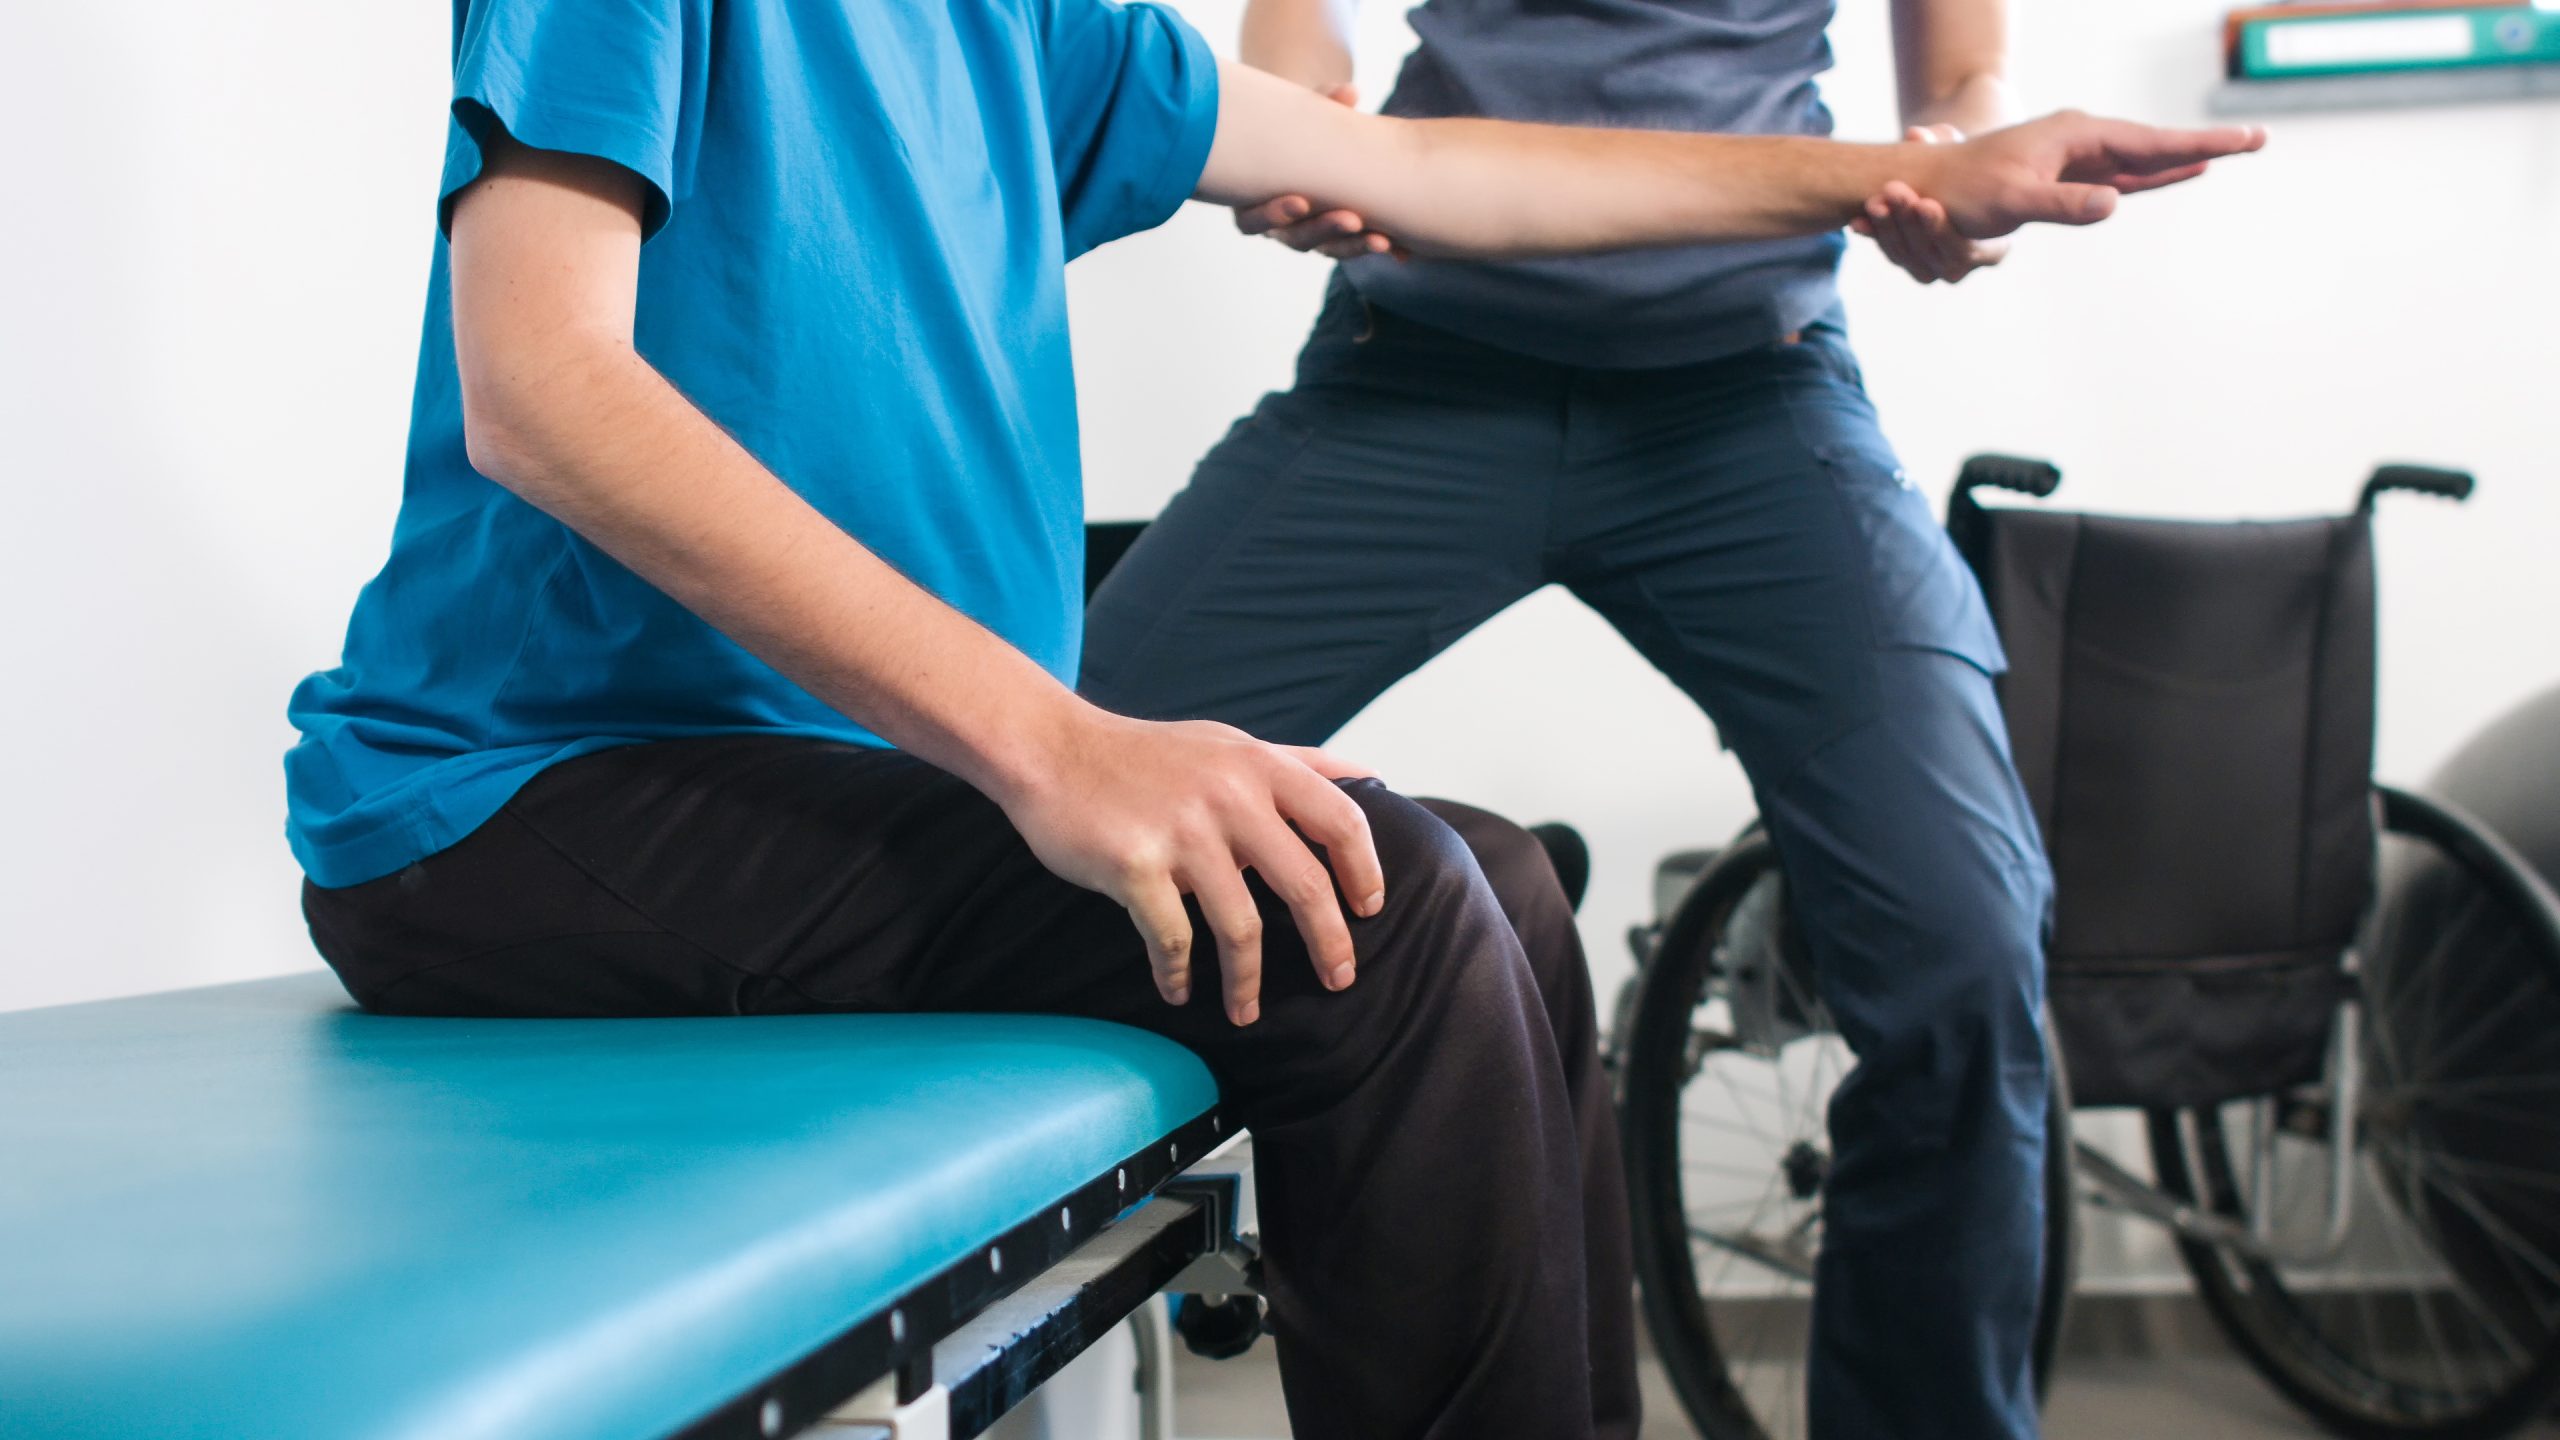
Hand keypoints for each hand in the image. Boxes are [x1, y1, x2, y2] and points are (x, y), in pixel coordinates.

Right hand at [999, 708, 1386, 1026]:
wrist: (1052, 749)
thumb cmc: (1148, 755)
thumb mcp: (1230, 743)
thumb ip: (1299, 761)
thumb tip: (1371, 776)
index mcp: (1259, 766)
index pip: (1341, 820)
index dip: (1365, 870)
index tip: (1370, 911)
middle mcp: (1229, 795)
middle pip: (1306, 885)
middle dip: (1330, 944)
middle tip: (1339, 980)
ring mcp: (1182, 832)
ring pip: (1241, 927)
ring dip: (1248, 981)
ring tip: (1246, 1011)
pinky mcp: (1134, 865)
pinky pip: (1171, 939)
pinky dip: (1177, 974)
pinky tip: (1178, 990)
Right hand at [1230, 84, 1406, 259]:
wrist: (1307, 139)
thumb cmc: (1293, 125)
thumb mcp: (1302, 113)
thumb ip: (1322, 103)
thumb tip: (1350, 92)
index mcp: (1252, 201)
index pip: (1252, 222)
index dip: (1274, 216)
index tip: (1301, 202)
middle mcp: (1279, 226)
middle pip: (1296, 240)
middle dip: (1324, 230)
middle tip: (1352, 220)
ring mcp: (1309, 234)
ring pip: (1328, 249)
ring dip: (1354, 246)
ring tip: (1382, 240)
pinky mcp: (1338, 237)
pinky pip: (1356, 247)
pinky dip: (1378, 248)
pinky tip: (1401, 252)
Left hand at [1852, 126, 2011, 284]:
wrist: (1953, 183)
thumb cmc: (1971, 168)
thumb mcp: (1963, 154)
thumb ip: (1944, 143)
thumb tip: (1915, 133)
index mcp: (1994, 250)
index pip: (1965, 248)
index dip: (1941, 227)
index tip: (1925, 203)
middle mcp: (1962, 267)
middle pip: (1931, 254)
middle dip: (1909, 223)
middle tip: (1894, 191)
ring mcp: (1933, 270)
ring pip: (1906, 257)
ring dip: (1888, 229)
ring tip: (1874, 201)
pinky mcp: (1908, 263)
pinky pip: (1890, 252)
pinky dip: (1874, 235)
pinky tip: (1857, 222)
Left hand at [1917, 110, 2265, 239]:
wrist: (1926, 183)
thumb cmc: (1962, 190)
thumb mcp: (2012, 199)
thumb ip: (2062, 203)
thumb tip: (2114, 202)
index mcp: (2077, 135)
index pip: (2151, 142)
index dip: (2198, 146)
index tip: (2242, 142)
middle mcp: (2083, 138)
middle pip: (2158, 143)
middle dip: (2206, 144)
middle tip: (2258, 139)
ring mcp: (2079, 155)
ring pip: (2145, 157)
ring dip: (2187, 157)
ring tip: (2233, 152)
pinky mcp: (2071, 175)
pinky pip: (2127, 172)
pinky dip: (2158, 172)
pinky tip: (2182, 172)